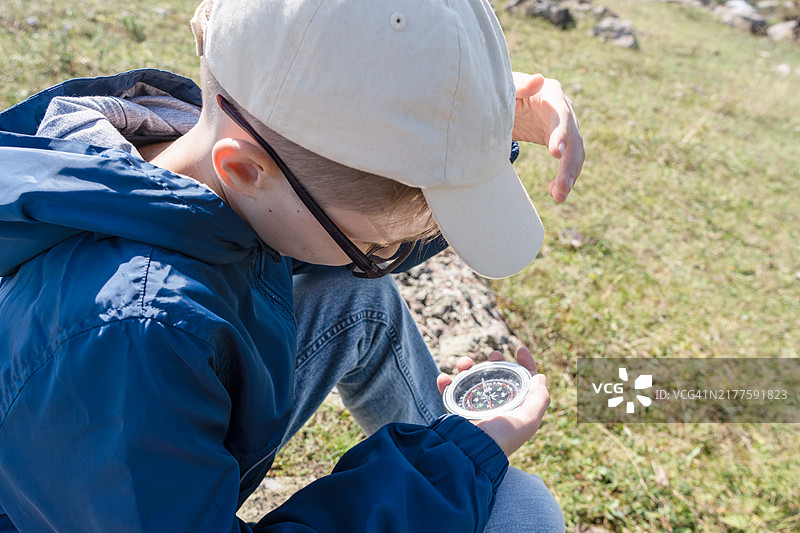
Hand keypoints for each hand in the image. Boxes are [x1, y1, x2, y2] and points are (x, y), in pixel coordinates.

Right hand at [436, 347, 549, 455]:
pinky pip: (450, 392)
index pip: (524, 382)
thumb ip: (538, 400)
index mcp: (516, 409)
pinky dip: (445, 383)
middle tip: (492, 355)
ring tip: (463, 363)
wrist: (471, 453)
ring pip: (473, 380)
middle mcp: (497, 407)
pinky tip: (444, 379)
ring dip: (468, 367)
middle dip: (496, 362)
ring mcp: (476, 409)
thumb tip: (540, 378)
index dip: (526, 364)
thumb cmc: (500, 439)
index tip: (520, 349)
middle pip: (498, 377)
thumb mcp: (527, 421)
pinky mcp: (457, 412)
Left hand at [511, 72, 584, 203]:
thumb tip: (538, 79)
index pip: (562, 115)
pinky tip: (555, 194)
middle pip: (574, 138)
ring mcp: (563, 125)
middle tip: (563, 188)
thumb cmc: (502, 90)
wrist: (502, 99)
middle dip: (569, 164)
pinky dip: (563, 178)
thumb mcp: (506, 88)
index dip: (561, 134)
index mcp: (550, 93)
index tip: (556, 154)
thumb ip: (519, 85)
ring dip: (569, 176)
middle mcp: (563, 108)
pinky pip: (567, 160)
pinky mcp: (558, 139)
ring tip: (559, 197)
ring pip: (575, 152)